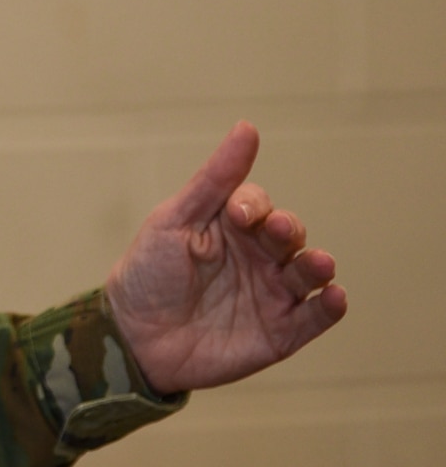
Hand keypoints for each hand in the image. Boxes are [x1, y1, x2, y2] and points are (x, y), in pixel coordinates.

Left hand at [104, 121, 345, 394]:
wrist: (133, 339)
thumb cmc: (147, 273)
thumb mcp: (174, 220)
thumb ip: (214, 179)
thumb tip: (248, 127)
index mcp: (231, 227)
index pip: (259, 205)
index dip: (254, 205)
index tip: (239, 214)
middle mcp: (258, 257)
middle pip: (288, 235)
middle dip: (287, 230)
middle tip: (276, 232)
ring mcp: (271, 294)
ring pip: (308, 273)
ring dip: (317, 265)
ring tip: (317, 263)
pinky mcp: (280, 333)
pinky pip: (314, 318)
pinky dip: (329, 307)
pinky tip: (333, 296)